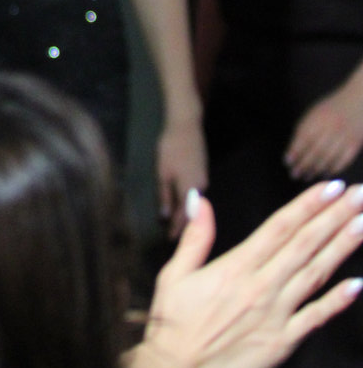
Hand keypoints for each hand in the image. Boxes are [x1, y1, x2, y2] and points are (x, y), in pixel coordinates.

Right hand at [125, 180, 362, 367]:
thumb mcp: (174, 273)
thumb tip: (201, 199)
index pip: (280, 227)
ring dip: (342, 248)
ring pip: (316, 275)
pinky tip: (358, 284)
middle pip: (305, 245)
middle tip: (360, 195)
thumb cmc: (172, 323)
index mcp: (236, 266)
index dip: (308, 205)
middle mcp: (262, 287)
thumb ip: (195, 237)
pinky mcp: (283, 343)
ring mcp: (276, 316)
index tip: (332, 187)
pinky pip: (315, 318)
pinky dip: (338, 300)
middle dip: (335, 218)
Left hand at [156, 115, 208, 237]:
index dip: (177, 229)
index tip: (170, 241)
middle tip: (173, 238)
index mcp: (190, 189)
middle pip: (192, 212)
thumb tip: (165, 218)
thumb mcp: (163, 172)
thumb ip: (165, 195)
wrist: (186, 126)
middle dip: (182, 225)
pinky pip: (196, 195)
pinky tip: (182, 208)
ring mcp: (204, 180)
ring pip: (195, 204)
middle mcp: (201, 188)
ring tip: (176, 226)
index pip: (184, 216)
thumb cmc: (171, 148)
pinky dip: (189, 204)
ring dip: (186, 215)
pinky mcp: (203, 174)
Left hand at [286, 76, 362, 179]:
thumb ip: (304, 129)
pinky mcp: (354, 144)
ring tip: (306, 176)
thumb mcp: (314, 113)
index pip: (303, 139)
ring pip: (327, 158)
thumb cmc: (331, 109)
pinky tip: (324, 173)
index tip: (287, 163)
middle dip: (303, 165)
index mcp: (317, 119)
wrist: (357, 101)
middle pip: (314, 152)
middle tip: (295, 174)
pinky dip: (332, 169)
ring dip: (315, 170)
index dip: (294, 152)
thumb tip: (293, 152)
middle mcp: (330, 128)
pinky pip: (342, 161)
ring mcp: (343, 137)